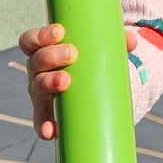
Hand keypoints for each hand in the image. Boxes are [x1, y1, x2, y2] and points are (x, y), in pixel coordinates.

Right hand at [19, 23, 138, 138]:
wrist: (86, 86)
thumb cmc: (86, 60)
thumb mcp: (96, 49)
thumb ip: (114, 41)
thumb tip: (132, 41)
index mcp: (43, 51)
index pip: (30, 40)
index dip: (41, 35)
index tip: (60, 32)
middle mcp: (37, 71)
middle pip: (35, 61)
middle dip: (51, 56)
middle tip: (72, 54)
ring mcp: (40, 92)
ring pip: (36, 87)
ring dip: (48, 83)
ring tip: (65, 81)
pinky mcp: (46, 112)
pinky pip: (41, 120)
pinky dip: (44, 125)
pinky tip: (52, 131)